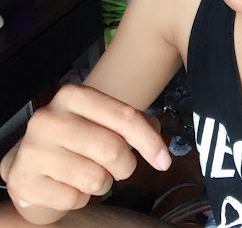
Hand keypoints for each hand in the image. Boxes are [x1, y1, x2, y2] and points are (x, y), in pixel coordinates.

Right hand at [0, 85, 170, 220]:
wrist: (30, 162)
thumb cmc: (76, 139)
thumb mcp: (102, 121)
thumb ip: (134, 124)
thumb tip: (160, 144)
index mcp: (72, 95)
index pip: (124, 116)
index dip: (149, 141)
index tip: (164, 161)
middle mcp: (48, 118)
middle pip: (112, 149)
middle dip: (125, 166)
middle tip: (119, 167)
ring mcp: (33, 150)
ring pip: (95, 178)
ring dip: (102, 184)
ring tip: (88, 174)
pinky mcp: (24, 182)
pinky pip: (74, 199)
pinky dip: (80, 198)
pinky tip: (68, 186)